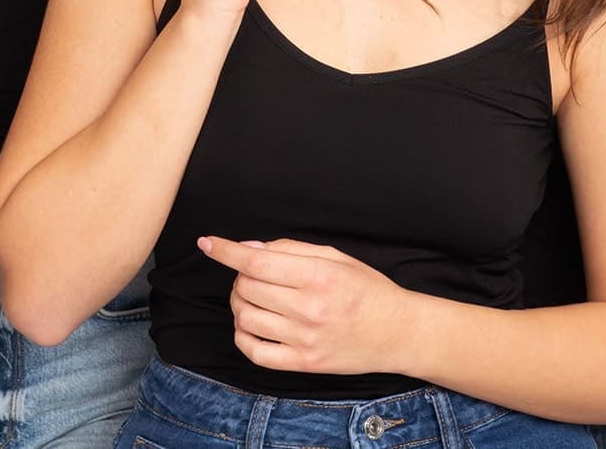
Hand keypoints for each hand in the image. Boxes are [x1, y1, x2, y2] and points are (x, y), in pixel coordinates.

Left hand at [197, 235, 409, 376]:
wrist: (397, 332)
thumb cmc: (367, 289)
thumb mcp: (335, 257)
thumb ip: (291, 249)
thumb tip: (250, 248)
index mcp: (318, 276)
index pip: (257, 262)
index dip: (227, 251)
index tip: (208, 243)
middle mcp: (309, 308)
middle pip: (247, 287)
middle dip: (240, 276)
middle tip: (254, 274)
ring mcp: (305, 339)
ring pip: (246, 317)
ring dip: (240, 303)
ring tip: (253, 297)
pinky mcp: (304, 363)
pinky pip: (255, 352)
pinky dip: (243, 335)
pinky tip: (250, 323)